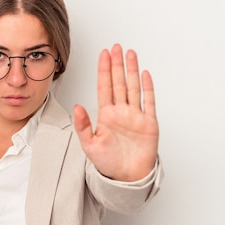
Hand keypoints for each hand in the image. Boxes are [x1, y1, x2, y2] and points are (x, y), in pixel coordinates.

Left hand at [73, 44, 158, 180]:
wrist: (127, 178)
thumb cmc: (108, 163)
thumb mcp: (90, 145)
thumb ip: (83, 126)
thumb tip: (76, 107)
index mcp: (106, 115)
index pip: (104, 87)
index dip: (104, 70)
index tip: (103, 54)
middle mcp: (121, 112)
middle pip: (119, 83)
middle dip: (117, 64)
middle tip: (116, 47)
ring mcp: (135, 116)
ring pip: (133, 87)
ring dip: (132, 70)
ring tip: (130, 53)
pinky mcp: (148, 123)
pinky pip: (149, 102)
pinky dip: (147, 88)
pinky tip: (145, 74)